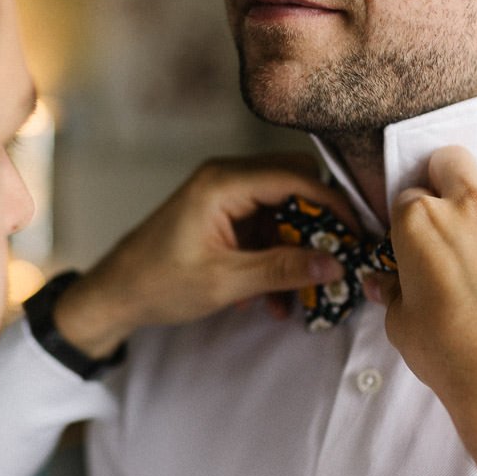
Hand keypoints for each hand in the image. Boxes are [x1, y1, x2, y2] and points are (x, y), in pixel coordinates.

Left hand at [52, 154, 350, 357]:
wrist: (116, 294)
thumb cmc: (159, 283)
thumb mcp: (226, 282)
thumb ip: (282, 270)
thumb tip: (334, 264)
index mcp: (223, 183)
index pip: (297, 177)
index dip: (335, 204)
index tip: (360, 232)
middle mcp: (226, 178)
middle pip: (295, 186)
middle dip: (322, 224)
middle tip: (342, 258)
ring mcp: (224, 195)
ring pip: (284, 209)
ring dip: (298, 248)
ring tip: (307, 290)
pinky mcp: (223, 215)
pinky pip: (265, 226)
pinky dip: (276, 256)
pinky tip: (274, 298)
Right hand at [370, 146, 476, 475]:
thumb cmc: (452, 356)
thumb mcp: (402, 326)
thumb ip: (393, 294)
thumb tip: (383, 285)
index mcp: (420, 223)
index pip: (407, 197)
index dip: (412, 219)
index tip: (420, 238)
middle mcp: (469, 206)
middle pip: (452, 160)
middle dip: (450, 177)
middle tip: (456, 210)